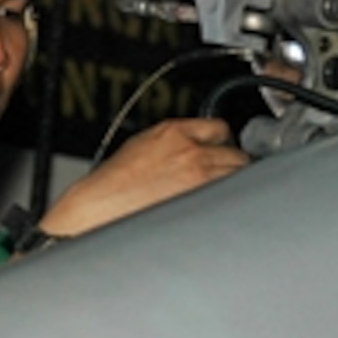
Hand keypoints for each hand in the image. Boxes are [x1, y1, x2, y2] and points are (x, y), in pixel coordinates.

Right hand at [38, 117, 249, 237]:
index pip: (219, 128)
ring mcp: (198, 178)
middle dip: (231, 164)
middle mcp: (190, 152)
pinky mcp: (200, 203)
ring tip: (217, 195)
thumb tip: (197, 146)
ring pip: (239, 175)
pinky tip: (215, 208)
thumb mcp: (142, 146)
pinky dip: (227, 203)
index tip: (221, 152)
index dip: (221, 142)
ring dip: (233, 184)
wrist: (98, 208)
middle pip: (236, 153)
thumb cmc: (113, 184)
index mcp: (173, 132)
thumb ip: (174, 142)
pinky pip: (230, 199)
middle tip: (221, 177)